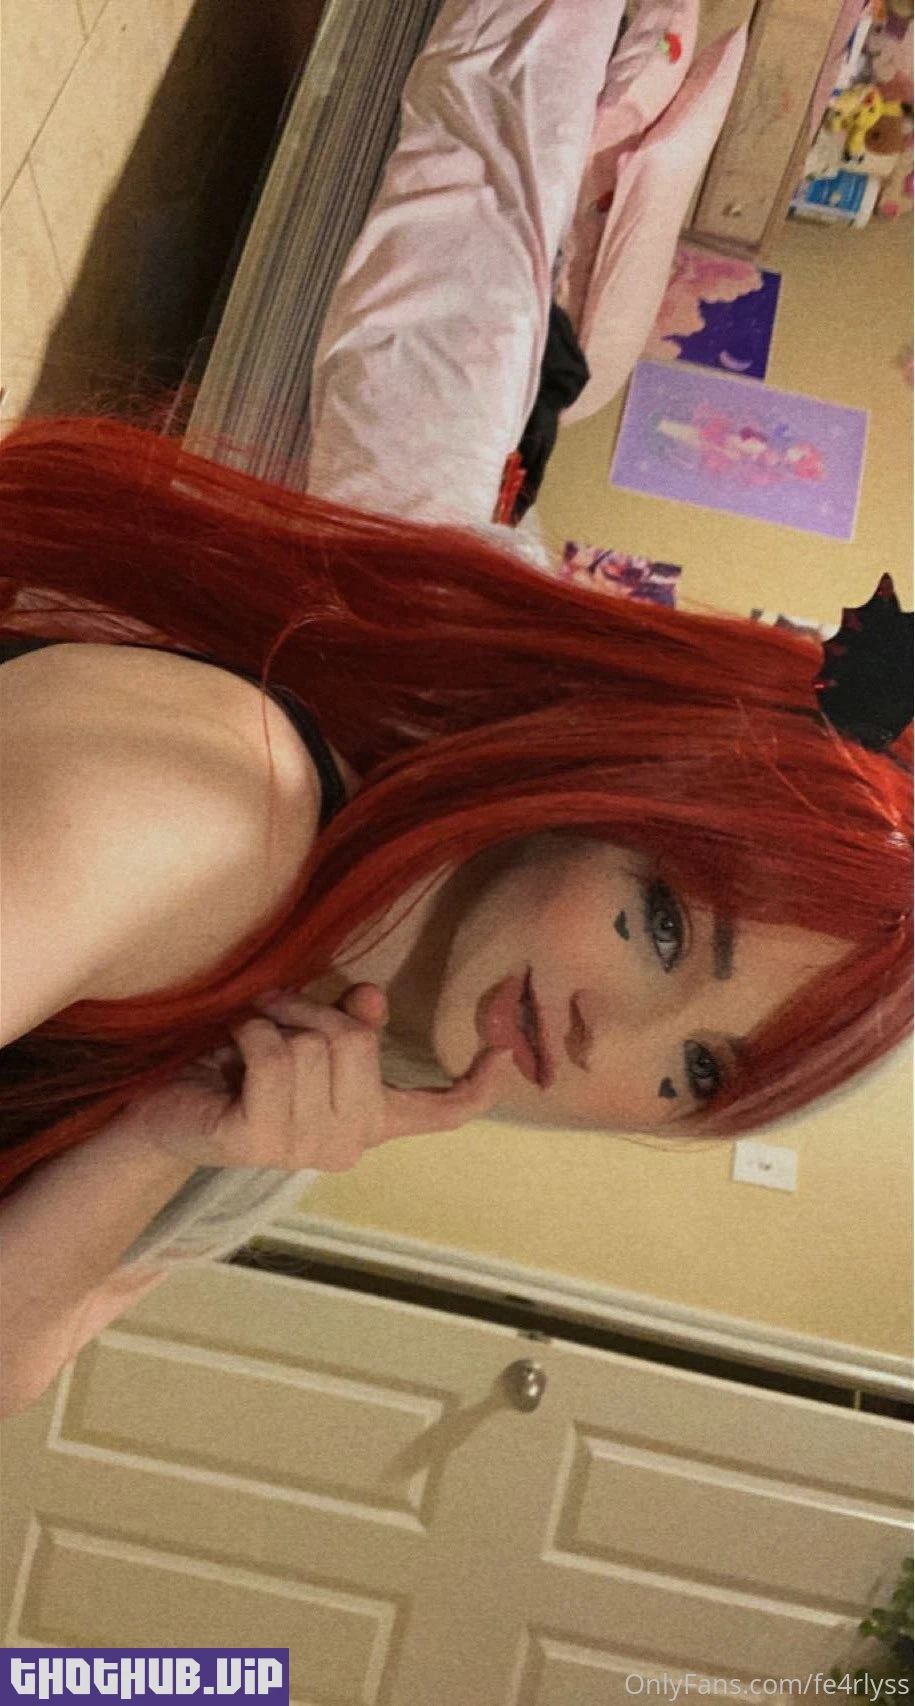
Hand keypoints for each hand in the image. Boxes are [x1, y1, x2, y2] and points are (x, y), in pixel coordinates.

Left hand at [122, 985, 511, 1174]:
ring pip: (313, 1045)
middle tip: (276, 1013)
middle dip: (313, 1010)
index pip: (439, 1114)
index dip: (477, 1086)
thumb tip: (371, 998)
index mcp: (369, 1118)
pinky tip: (232, 1050)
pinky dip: (249, 1033)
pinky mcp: (258, 1142)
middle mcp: (347, 1143)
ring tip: (249, 1036)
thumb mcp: (305, 1035)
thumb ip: (347, 1021)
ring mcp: (305, 1150)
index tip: (505, 1053)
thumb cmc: (241, 1066)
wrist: (169, 1105)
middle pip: (358, 1042)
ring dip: (274, 1020)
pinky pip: (272, 1056)